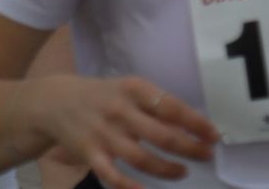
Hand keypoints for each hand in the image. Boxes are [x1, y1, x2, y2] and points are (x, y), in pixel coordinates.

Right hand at [33, 76, 216, 188]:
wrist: (53, 101)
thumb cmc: (102, 96)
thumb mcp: (127, 89)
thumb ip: (156, 105)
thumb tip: (196, 124)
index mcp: (131, 89)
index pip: (171, 107)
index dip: (196, 124)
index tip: (214, 135)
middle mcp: (118, 110)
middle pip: (162, 135)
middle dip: (190, 149)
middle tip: (206, 155)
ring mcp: (103, 133)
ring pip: (142, 159)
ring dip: (168, 169)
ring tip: (182, 171)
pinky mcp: (90, 153)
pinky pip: (113, 176)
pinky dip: (131, 187)